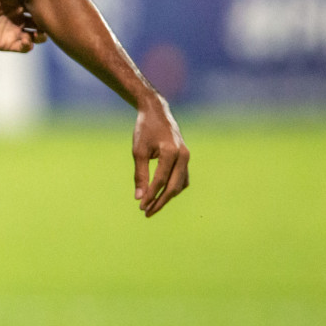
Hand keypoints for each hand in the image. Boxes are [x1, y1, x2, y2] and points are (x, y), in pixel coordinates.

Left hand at [0, 0, 46, 51]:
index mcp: (17, 5)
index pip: (37, 8)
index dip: (44, 8)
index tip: (50, 7)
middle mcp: (18, 19)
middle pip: (40, 23)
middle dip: (47, 24)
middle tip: (46, 22)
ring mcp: (14, 32)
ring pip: (36, 37)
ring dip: (41, 36)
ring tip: (38, 34)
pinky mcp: (7, 44)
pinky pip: (24, 48)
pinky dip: (29, 46)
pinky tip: (26, 41)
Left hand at [133, 95, 189, 216]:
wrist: (157, 113)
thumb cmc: (145, 130)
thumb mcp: (138, 151)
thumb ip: (140, 174)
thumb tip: (139, 197)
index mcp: (171, 152)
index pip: (160, 181)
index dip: (150, 196)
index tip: (141, 207)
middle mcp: (183, 156)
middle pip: (173, 187)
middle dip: (160, 201)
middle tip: (146, 212)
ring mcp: (187, 157)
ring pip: (179, 185)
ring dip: (167, 197)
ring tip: (151, 206)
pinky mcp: (186, 159)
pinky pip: (182, 179)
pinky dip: (173, 188)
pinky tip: (161, 195)